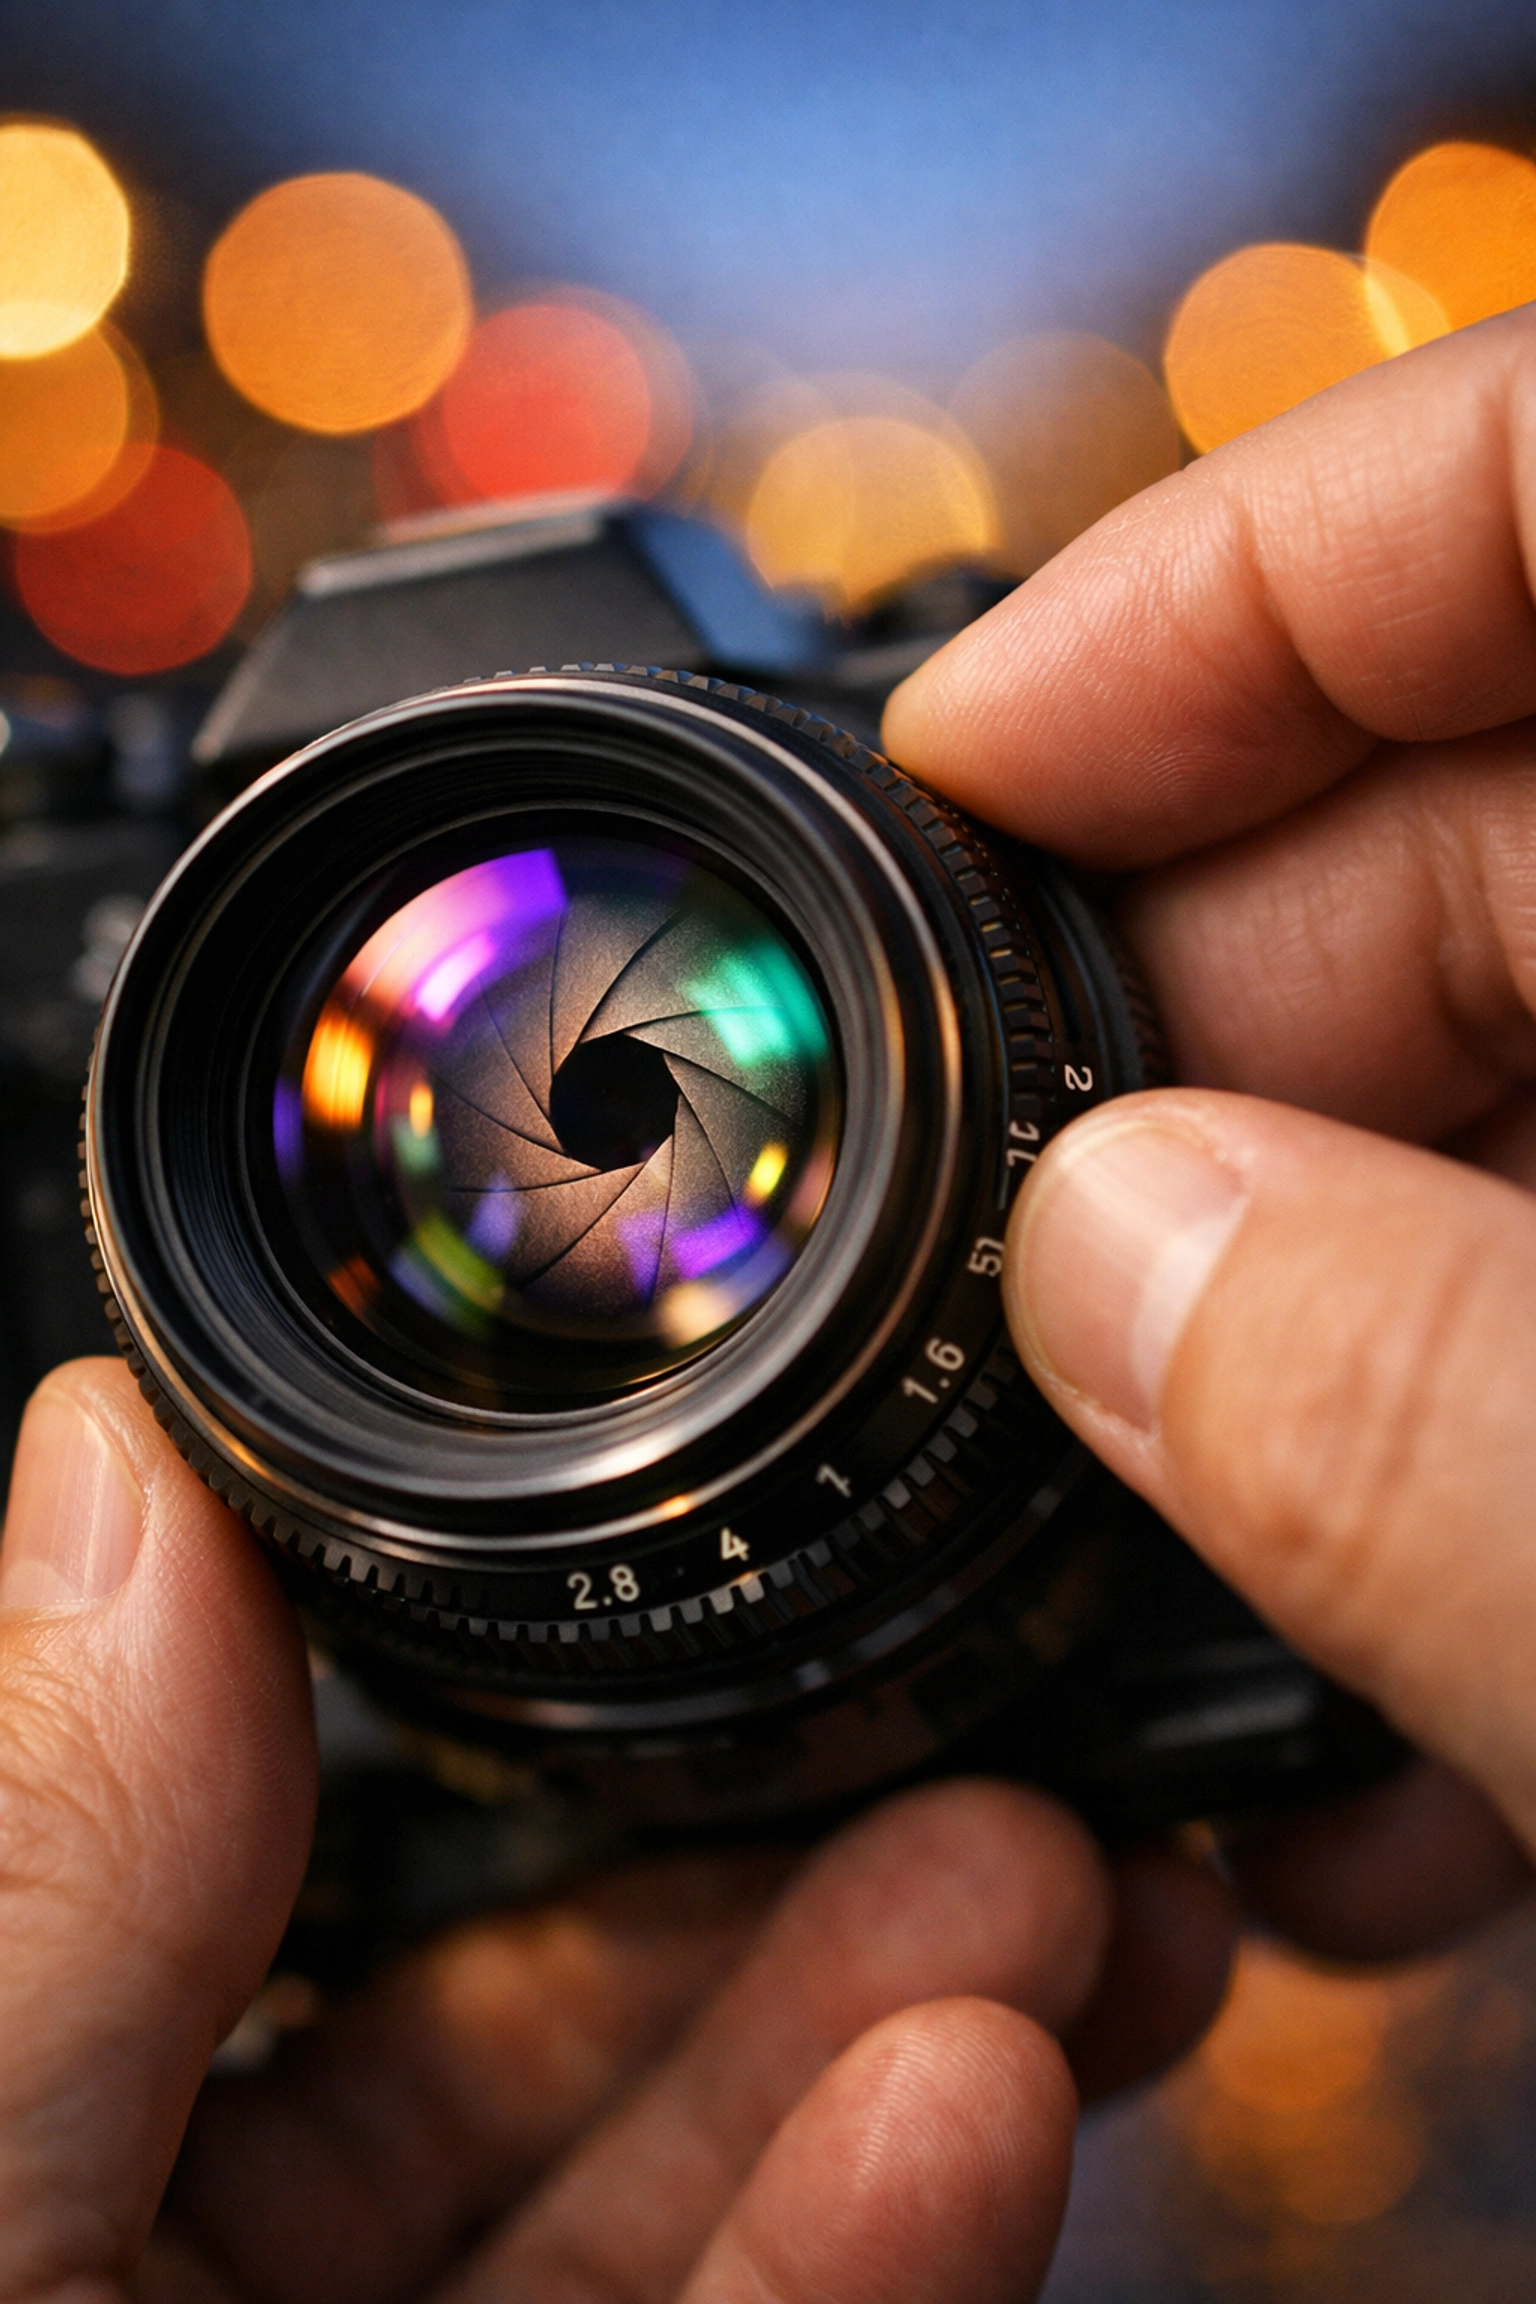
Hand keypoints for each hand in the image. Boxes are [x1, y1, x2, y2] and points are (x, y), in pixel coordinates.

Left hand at [0, 1358, 1234, 2302]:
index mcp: (64, 2165)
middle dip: (778, 1875)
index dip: (518, 1746)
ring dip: (895, 2020)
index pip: (312, 1904)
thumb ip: (46, 1859)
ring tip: (1060, 1870)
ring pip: (702, 2204)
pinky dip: (892, 2248)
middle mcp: (238, 2290)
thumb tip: (107, 1472)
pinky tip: (995, 2085)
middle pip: (559, 2043)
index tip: (690, 1583)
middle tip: (966, 1736)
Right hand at [886, 302, 1535, 1945]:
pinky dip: (1444, 1491)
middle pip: (1481, 820)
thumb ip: (1458, 1434)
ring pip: (1505, 1105)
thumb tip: (1121, 1265)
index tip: (970, 762)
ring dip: (1297, 1361)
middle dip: (1199, 1060)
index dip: (1243, 569)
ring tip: (1164, 1591)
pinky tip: (1368, 1740)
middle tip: (1023, 1293)